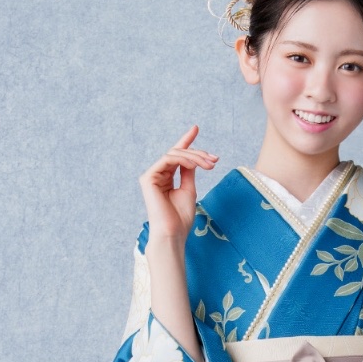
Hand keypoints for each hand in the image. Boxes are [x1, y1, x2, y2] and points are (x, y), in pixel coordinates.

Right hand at [138, 126, 218, 243]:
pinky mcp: (148, 177)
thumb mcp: (189, 190)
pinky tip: (195, 164)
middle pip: (178, 154)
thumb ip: (189, 173)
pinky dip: (183, 159)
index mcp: (166, 178)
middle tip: (214, 159)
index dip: (186, 141)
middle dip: (198, 153)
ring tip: (209, 164)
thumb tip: (193, 158)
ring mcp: (152, 176)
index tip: (195, 128)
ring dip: (194, 156)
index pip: (177, 156)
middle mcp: (157, 175)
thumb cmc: (181, 218)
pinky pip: (168, 159)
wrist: (173, 233)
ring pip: (174, 154)